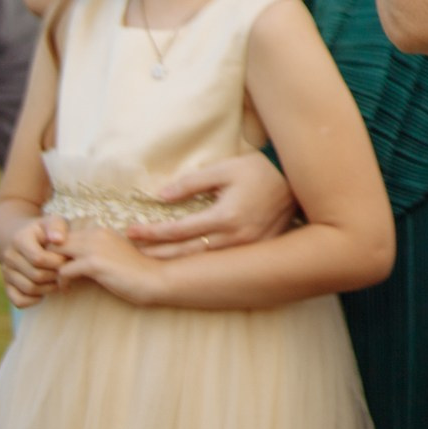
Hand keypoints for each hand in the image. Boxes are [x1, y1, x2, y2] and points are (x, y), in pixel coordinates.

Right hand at [0, 216, 66, 308]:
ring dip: (49, 287)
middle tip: (67, 271)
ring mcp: (6, 273)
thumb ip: (57, 227)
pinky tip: (45, 290)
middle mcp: (9, 257)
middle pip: (36, 275)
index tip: (67, 258)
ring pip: (29, 289)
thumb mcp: (53, 222)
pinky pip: (19, 301)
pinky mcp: (7, 286)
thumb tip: (58, 240)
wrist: (25, 238)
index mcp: (20, 240)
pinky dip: (34, 300)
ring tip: (60, 279)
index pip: (39, 258)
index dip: (57, 261)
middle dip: (56, 275)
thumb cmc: (46, 230)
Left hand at [56, 224, 168, 305]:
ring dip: (52, 271)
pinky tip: (67, 289)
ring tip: (57, 283)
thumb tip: (70, 261)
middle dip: (49, 260)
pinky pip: (63, 270)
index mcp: (100, 231)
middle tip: (52, 277)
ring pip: (55, 254)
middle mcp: (96, 234)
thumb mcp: (111, 257)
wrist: (155, 279)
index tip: (58, 267)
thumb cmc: (134, 272)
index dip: (57, 252)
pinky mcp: (95, 263)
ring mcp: (95, 247)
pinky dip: (61, 281)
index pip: (65, 236)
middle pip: (56, 242)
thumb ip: (93, 253)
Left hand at [124, 152, 298, 257]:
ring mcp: (247, 246)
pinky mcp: (256, 247)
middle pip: (186, 251)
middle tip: (134, 250)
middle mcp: (235, 237)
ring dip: (176, 258)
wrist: (297, 177)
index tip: (130, 231)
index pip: (178, 230)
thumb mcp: (224, 169)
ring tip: (154, 256)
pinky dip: (200, 258)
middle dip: (157, 251)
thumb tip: (161, 196)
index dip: (152, 232)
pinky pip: (222, 258)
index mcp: (225, 217)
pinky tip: (187, 256)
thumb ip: (191, 183)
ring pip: (202, 258)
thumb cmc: (259, 170)